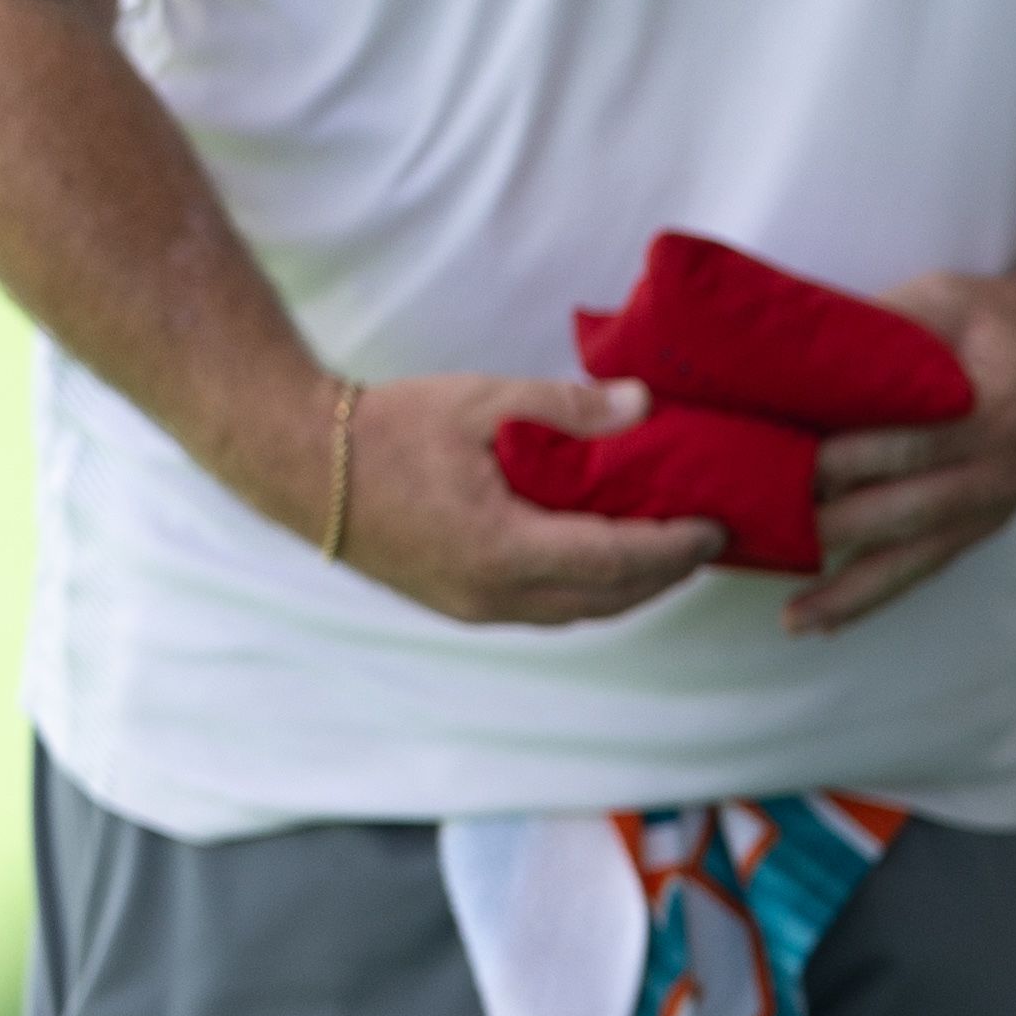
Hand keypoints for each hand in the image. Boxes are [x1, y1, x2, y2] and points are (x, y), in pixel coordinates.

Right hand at [336, 369, 725, 625]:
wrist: (299, 464)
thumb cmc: (387, 427)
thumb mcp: (481, 402)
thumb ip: (566, 407)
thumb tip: (643, 404)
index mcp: (505, 550)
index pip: (617, 560)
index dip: (674, 548)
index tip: (716, 527)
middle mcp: (495, 596)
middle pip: (608, 600)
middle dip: (664, 573)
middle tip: (706, 540)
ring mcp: (476, 609)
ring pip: (579, 613)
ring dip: (629, 588)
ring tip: (668, 552)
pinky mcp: (461, 606)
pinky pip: (546, 610)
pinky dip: (589, 590)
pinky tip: (606, 561)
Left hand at [794, 269, 1015, 636]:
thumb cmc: (991, 321)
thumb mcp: (941, 302)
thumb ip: (881, 329)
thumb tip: (797, 345)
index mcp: (987, 417)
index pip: (908, 445)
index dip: (847, 459)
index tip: (785, 464)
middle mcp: (993, 476)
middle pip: (903, 513)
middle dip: (832, 527)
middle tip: (759, 535)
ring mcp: (989, 512)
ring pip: (912, 561)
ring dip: (849, 593)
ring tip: (792, 620)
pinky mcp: (981, 530)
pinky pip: (923, 572)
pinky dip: (874, 598)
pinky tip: (829, 622)